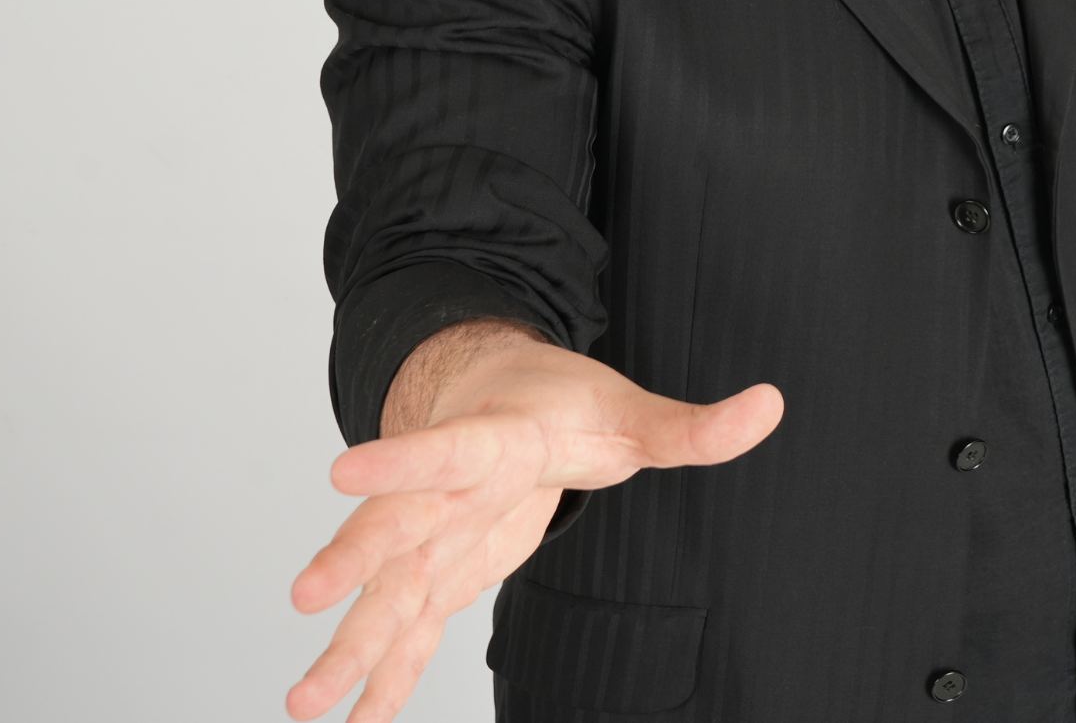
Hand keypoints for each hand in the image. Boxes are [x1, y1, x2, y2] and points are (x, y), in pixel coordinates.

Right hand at [285, 337, 783, 722]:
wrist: (490, 387)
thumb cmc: (559, 400)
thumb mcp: (629, 410)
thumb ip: (693, 425)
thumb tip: (771, 405)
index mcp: (494, 440)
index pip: (448, 449)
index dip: (401, 461)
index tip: (341, 472)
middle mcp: (449, 491)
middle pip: (398, 526)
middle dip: (353, 560)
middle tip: (305, 597)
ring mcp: (434, 536)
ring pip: (384, 591)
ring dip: (347, 644)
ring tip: (304, 704)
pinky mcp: (437, 573)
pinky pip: (403, 628)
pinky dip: (377, 675)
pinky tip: (343, 720)